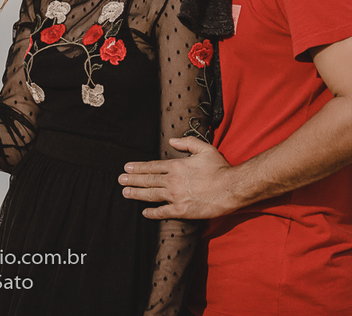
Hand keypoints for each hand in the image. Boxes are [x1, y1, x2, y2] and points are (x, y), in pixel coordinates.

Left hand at [118, 137, 238, 219]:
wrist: (231, 188)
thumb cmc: (220, 168)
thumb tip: (171, 140)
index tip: (127, 167)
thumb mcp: (204, 149)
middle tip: (120, 180)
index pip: (152, 166)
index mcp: (176, 166)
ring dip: (136, 193)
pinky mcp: (182, 210)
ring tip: (125, 192)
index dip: (138, 167)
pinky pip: (163, 212)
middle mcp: (172, 181)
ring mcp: (176, 196)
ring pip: (151, 195)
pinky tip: (144, 212)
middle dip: (132, 179)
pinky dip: (152, 212)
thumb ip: (187, 143)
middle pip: (148, 180)